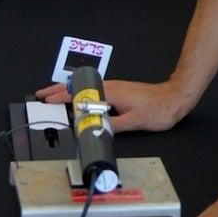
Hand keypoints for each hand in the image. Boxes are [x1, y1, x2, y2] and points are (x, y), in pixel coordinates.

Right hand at [35, 78, 190, 132]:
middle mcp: (111, 87)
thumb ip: (114, 126)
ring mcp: (115, 88)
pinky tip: (80, 98)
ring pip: (86, 88)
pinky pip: (94, 90)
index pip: (81, 94)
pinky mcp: (120, 91)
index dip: (62, 97)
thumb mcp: (135, 121)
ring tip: (55, 95)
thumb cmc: (158, 109)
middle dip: (59, 90)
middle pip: (80, 87)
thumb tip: (94, 128)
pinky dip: (81, 93)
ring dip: (69, 91)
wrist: (175, 98)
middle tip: (42, 94)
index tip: (47, 100)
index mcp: (111, 93)